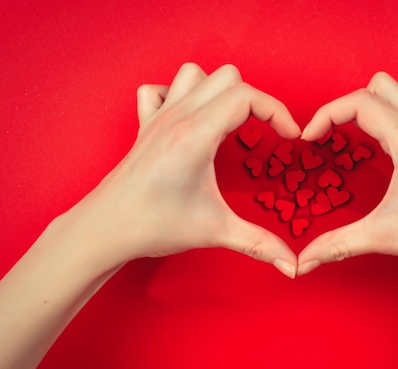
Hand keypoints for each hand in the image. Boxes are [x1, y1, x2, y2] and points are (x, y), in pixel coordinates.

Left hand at [66, 63, 300, 276]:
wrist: (105, 229)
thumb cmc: (153, 225)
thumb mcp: (214, 232)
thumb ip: (259, 245)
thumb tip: (292, 266)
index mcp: (196, 135)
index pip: (246, 96)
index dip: (277, 111)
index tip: (288, 137)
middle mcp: (177, 117)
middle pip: (227, 77)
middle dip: (254, 100)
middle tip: (261, 132)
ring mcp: (158, 118)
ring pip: (194, 74)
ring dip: (218, 91)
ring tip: (229, 121)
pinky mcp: (145, 126)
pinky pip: (159, 90)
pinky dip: (178, 95)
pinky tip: (190, 120)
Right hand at [297, 72, 397, 276]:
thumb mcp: (382, 237)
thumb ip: (336, 246)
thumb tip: (302, 261)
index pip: (358, 102)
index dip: (324, 115)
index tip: (310, 140)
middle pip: (378, 86)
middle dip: (346, 106)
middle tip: (332, 137)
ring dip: (374, 104)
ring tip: (357, 134)